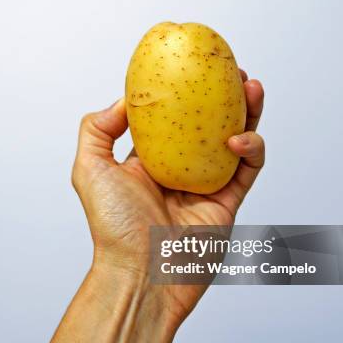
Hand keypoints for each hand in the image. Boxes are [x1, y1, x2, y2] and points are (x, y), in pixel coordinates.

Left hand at [72, 70, 264, 326]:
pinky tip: (239, 136)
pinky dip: (251, 148)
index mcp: (151, 159)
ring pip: (236, 140)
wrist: (141, 276)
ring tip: (252, 87)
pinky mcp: (229, 203)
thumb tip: (125, 97)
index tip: (195, 66)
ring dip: (248, 112)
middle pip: (210, 123)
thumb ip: (98, 128)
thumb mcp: (90, 168)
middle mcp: (181, 169)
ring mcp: (207, 185)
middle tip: (233, 72)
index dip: (187, 90)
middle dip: (225, 96)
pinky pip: (248, 168)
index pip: (174, 117)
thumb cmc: (113, 228)